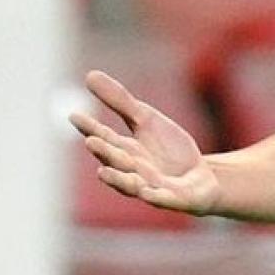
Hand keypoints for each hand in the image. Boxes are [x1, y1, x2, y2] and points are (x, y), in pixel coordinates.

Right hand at [68, 69, 221, 215]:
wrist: (199, 177)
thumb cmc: (167, 150)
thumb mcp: (146, 120)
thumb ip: (120, 101)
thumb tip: (89, 75)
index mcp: (125, 150)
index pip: (104, 137)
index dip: (90, 128)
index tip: (75, 116)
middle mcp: (133, 171)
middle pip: (115, 161)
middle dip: (104, 152)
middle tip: (91, 140)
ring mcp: (151, 187)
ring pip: (131, 186)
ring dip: (118, 180)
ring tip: (104, 172)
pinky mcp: (174, 199)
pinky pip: (163, 200)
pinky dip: (155, 197)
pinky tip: (148, 192)